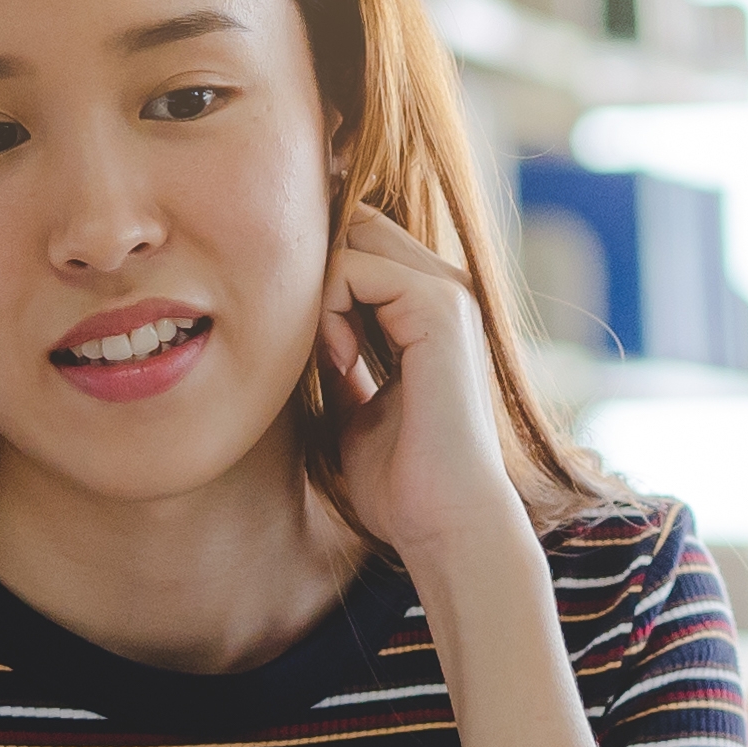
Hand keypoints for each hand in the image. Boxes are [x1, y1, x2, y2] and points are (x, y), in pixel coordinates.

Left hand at [318, 208, 532, 560]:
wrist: (444, 522)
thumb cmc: (401, 484)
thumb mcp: (356, 410)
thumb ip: (341, 363)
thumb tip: (299, 333)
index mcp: (432, 312)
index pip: (363, 244)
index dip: (319, 274)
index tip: (308, 342)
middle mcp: (446, 291)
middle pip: (356, 224)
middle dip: (314, 272)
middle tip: (310, 342)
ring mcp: (448, 294)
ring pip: (352, 238)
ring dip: (318, 295)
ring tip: (329, 358)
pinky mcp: (439, 307)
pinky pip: (352, 268)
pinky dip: (327, 312)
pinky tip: (338, 361)